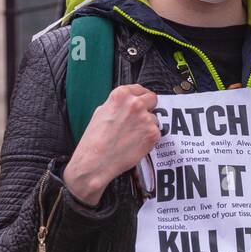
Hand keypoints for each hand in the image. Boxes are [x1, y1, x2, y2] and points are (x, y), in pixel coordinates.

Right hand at [63, 83, 159, 205]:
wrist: (95, 162)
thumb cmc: (94, 139)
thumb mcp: (101, 112)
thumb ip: (118, 105)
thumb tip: (127, 104)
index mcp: (121, 95)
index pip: (139, 89)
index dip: (140, 96)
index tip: (141, 102)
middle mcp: (136, 104)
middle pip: (153, 99)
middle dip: (149, 107)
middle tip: (141, 118)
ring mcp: (146, 118)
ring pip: (154, 118)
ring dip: (147, 126)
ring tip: (132, 137)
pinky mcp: (153, 134)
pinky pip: (156, 133)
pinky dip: (149, 138)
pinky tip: (135, 144)